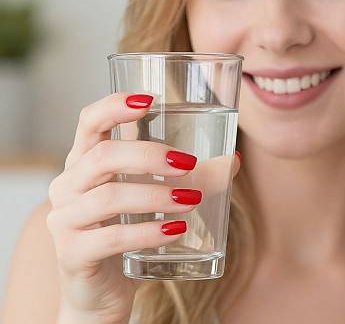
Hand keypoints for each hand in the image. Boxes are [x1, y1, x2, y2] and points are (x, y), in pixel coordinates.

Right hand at [47, 92, 240, 323]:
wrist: (102, 289)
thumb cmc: (128, 228)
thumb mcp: (154, 195)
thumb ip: (192, 175)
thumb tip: (233, 159)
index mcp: (84, 160)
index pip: (89, 122)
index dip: (114, 106)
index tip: (150, 100)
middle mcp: (69, 184)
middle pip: (103, 156)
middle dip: (149, 155)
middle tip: (189, 163)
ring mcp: (65, 219)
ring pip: (110, 197)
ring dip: (157, 195)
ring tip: (192, 198)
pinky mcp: (73, 254)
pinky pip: (112, 238)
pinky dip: (149, 232)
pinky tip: (176, 230)